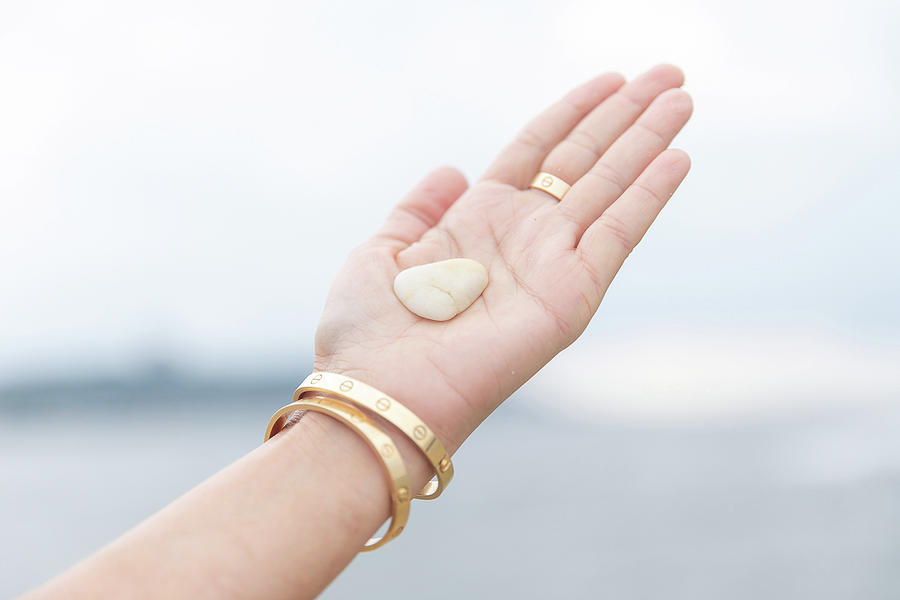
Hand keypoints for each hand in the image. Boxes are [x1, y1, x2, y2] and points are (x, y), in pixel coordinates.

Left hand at [313, 64, 692, 450]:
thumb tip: (453, 168)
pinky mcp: (571, 296)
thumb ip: (418, 208)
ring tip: (682, 95)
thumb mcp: (382, 252)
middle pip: (584, 160)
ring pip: (610, 187)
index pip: (537, 150)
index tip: (610, 79)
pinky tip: (676, 156)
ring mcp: (551, 265)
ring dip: (647, 141)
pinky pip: (617, 235)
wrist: (381, 391)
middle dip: (625, 115)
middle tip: (669, 72)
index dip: (574, 112)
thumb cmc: (368, 333)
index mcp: (478, 221)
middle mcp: (523, 237)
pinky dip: (648, 196)